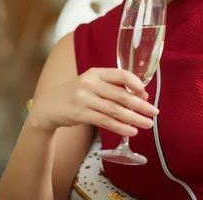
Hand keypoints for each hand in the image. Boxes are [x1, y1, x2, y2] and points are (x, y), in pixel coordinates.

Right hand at [28, 68, 158, 136]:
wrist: (48, 107)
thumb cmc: (75, 95)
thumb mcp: (91, 84)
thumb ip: (111, 86)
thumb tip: (140, 95)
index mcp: (95, 72)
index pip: (121, 74)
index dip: (136, 84)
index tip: (146, 95)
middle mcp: (90, 83)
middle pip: (121, 95)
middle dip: (140, 105)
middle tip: (154, 113)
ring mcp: (84, 98)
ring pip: (115, 110)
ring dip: (134, 118)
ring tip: (147, 124)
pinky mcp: (80, 113)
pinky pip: (105, 121)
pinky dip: (120, 127)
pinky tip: (131, 131)